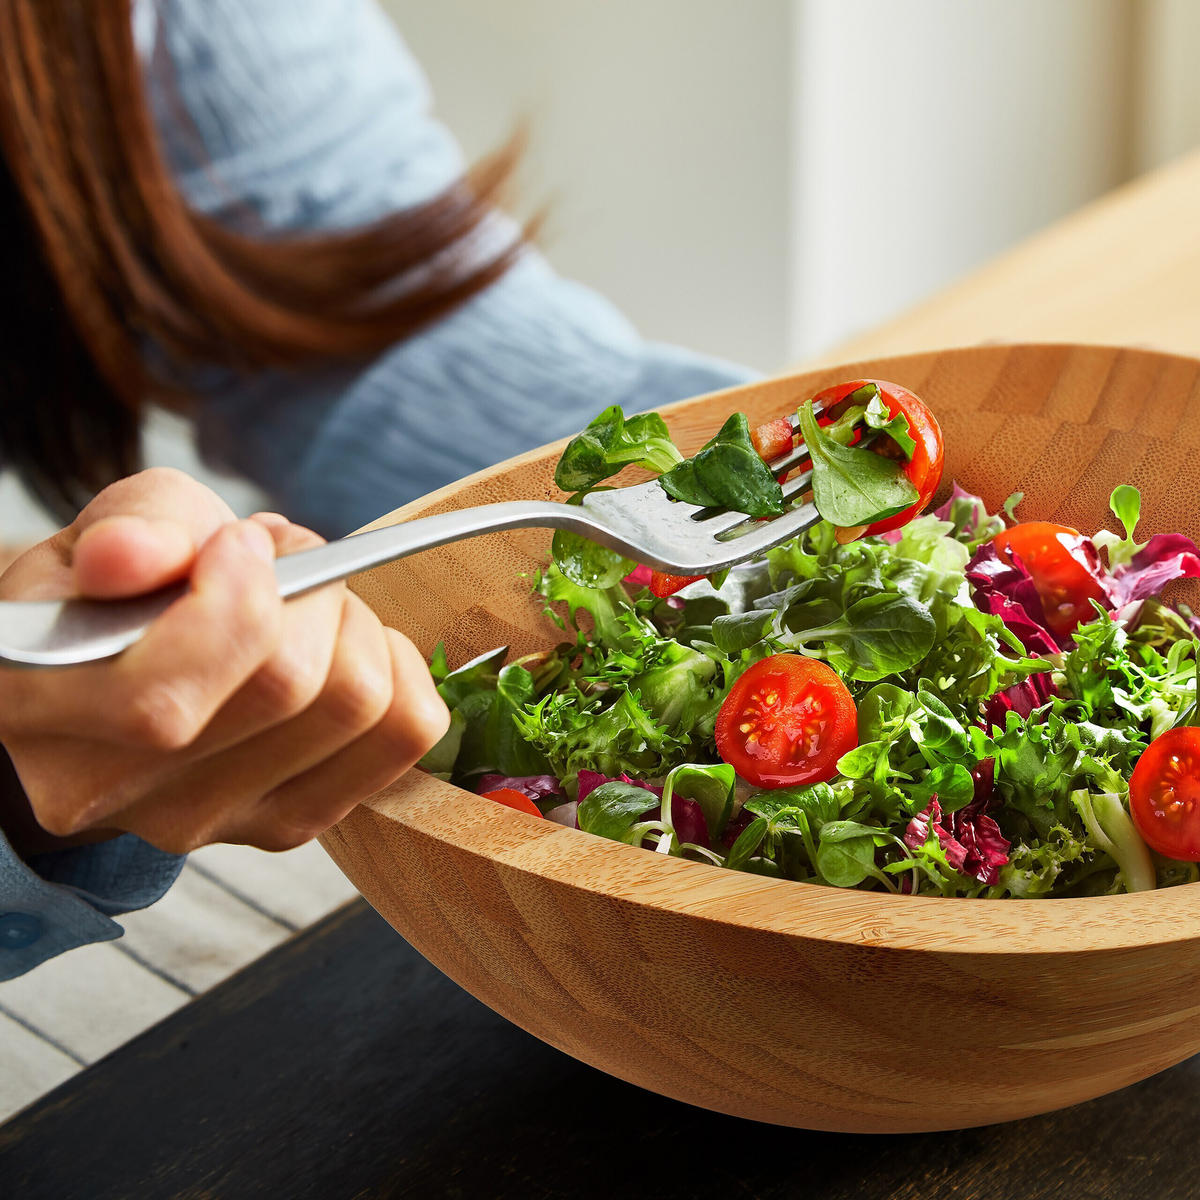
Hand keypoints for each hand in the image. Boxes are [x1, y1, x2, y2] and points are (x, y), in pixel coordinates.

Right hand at [0, 469, 448, 856]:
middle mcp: (109, 792)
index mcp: (35, 710)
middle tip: (286, 561)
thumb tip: (132, 556)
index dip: (235, 603)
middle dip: (311, 592)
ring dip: (356, 625)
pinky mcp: (283, 822)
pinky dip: (401, 668)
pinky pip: (404, 734)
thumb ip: (130, 530)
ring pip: (355, 706)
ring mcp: (203, 821)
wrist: (125, 670)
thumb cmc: (114, 593)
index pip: (164, 700)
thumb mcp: (106, 533)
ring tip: (309, 603)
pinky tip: (351, 645)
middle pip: (286, 688)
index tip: (243, 543)